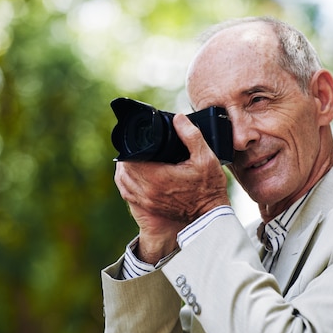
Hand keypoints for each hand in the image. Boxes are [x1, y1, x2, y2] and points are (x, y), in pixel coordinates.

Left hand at [114, 113, 230, 262]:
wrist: (210, 214)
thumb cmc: (209, 187)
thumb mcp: (206, 157)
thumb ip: (191, 135)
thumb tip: (178, 118)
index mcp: (159, 177)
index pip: (131, 158)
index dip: (132, 147)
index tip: (139, 140)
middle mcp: (148, 191)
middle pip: (125, 169)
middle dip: (129, 156)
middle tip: (138, 146)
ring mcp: (147, 201)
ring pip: (123, 180)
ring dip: (125, 168)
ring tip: (135, 158)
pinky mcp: (148, 207)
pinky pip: (127, 192)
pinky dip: (126, 181)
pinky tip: (134, 174)